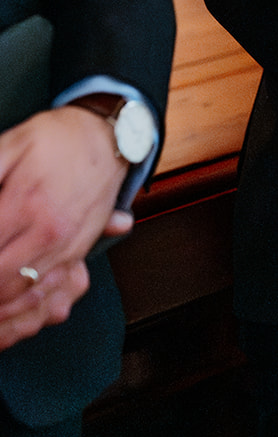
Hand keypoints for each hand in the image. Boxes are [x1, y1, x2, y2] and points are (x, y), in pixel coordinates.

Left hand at [0, 106, 128, 346]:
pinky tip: (6, 292)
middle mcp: (48, 230)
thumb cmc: (58, 138)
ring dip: (0, 297)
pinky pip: (47, 288)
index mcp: (25, 201)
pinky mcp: (78, 251)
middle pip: (0, 278)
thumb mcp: (12, 143)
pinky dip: (22, 298)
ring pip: (21, 290)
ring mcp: (66, 244)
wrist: (108, 138)